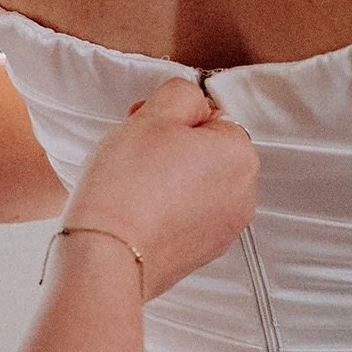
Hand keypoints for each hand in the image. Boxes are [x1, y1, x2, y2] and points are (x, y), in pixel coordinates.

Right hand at [62, 78, 258, 298]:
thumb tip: (189, 100)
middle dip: (172, 146)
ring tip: (133, 185)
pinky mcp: (202, 254)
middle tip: (134, 152)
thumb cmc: (127, 186)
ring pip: (196, 184)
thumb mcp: (152, 115)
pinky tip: (138, 212)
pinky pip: (187, 216)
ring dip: (169, 178)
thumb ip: (180, 93)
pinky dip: (167, 210)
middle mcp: (244, 194)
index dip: (172, 116)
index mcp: (240, 155)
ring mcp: (225, 229)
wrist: (107, 258)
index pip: (210, 115)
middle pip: (206, 151)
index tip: (145, 126)